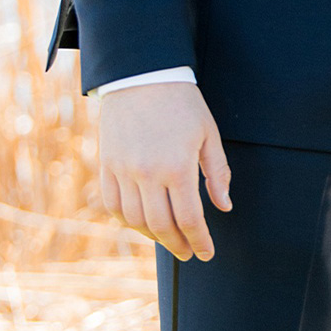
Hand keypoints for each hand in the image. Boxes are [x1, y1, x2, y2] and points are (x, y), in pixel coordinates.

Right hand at [98, 81, 231, 261]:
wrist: (142, 76)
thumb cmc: (182, 104)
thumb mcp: (208, 134)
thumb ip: (217, 173)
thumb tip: (223, 207)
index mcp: (177, 167)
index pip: (190, 218)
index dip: (200, 241)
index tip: (207, 254)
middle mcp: (146, 174)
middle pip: (161, 226)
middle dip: (178, 245)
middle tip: (190, 254)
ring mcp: (122, 171)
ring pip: (134, 220)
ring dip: (153, 237)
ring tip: (169, 240)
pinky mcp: (107, 166)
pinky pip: (113, 205)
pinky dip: (127, 221)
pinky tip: (142, 224)